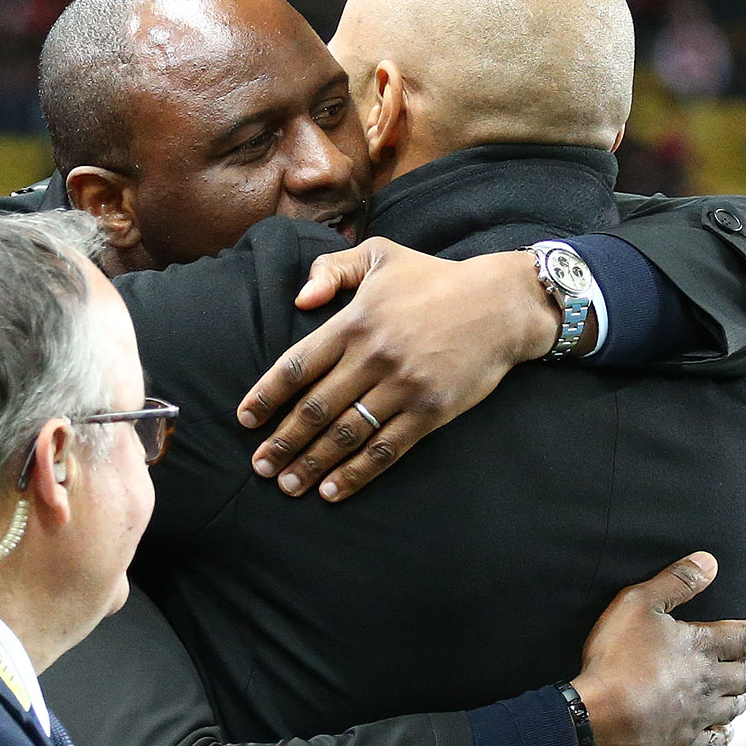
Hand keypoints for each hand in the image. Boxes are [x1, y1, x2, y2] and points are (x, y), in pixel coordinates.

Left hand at [236, 238, 561, 500]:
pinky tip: (333, 491)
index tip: (245, 420)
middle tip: (260, 466)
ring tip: (288, 485)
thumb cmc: (436, 279)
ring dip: (312, 463)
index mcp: (355, 321)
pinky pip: (386, 449)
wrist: (501, 304)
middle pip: (314, 408)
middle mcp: (373, 357)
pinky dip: (356, 473)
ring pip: (345, 434)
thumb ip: (332, 268)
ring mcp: (402, 387)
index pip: (297, 365)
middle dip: (282, 441)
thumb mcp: (381, 255)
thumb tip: (299, 298)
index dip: (267, 396)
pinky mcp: (430, 411)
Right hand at [569, 552, 745, 745]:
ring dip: (742, 698)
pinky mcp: (685, 744)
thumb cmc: (618, 656)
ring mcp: (699, 715)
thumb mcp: (639, 604)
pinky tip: (724, 731)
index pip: (743, 637)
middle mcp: (709, 681)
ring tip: (743, 694)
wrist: (604, 717)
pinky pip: (715, 741)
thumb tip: (710, 561)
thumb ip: (675, 582)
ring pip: (734, 707)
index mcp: (702, 646)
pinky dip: (724, 734)